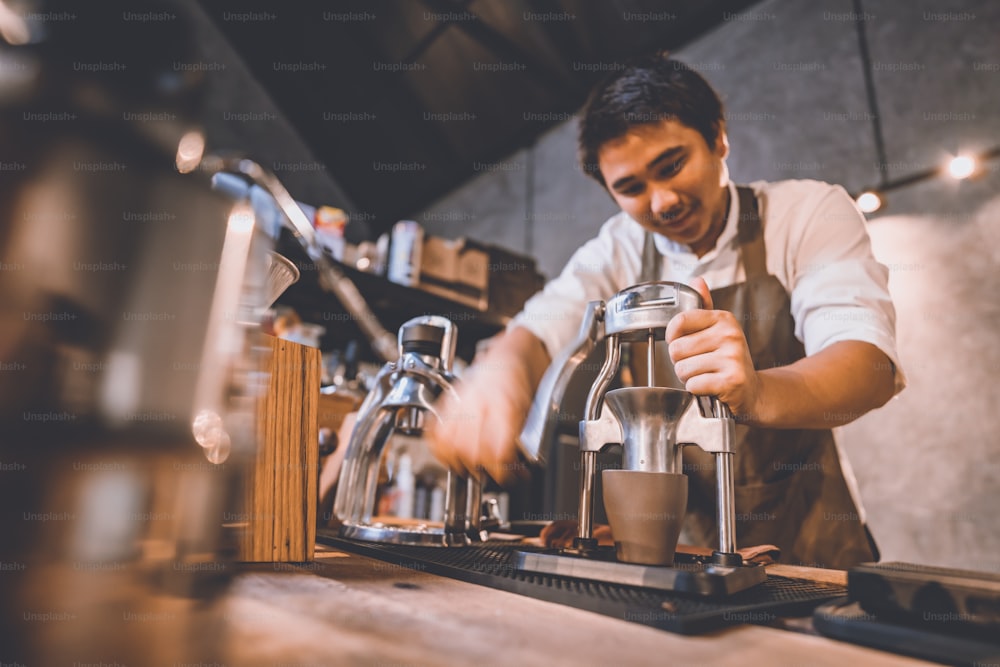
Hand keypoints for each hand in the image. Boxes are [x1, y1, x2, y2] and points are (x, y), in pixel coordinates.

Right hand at [426, 330, 546, 485]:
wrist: (511, 355)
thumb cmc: (523, 382)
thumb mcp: (532, 411)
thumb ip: (520, 438)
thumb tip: (517, 467)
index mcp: (505, 406)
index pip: (497, 451)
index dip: (504, 472)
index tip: (510, 477)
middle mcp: (479, 403)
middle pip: (472, 452)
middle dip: (484, 470)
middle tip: (494, 473)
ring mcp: (461, 402)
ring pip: (450, 444)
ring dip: (460, 462)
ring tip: (473, 467)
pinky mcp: (448, 401)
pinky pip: (434, 430)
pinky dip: (439, 446)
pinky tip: (450, 452)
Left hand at [665, 277, 761, 418]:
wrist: (753, 391)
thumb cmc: (729, 360)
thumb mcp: (719, 330)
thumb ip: (705, 307)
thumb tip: (696, 281)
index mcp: (724, 319)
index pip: (679, 322)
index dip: (672, 337)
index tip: (682, 343)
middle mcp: (730, 335)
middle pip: (676, 349)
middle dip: (681, 362)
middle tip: (699, 364)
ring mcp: (733, 358)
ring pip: (682, 369)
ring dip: (688, 377)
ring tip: (705, 375)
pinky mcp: (732, 381)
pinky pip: (693, 385)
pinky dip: (696, 390)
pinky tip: (710, 387)